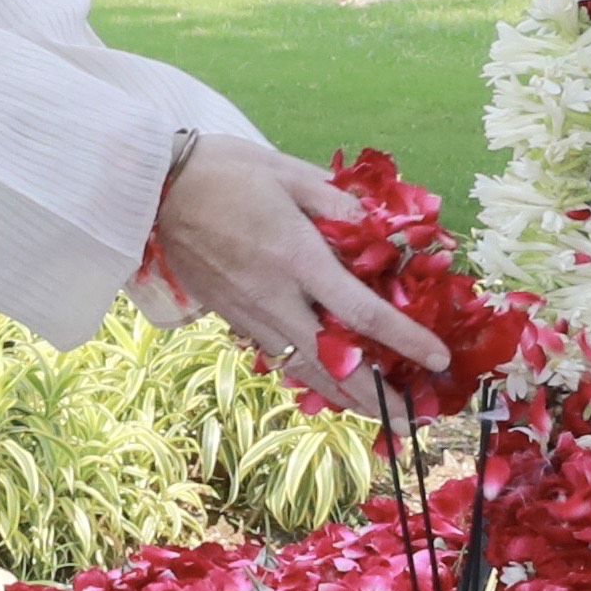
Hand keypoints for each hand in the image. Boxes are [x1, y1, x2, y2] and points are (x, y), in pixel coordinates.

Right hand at [153, 131, 447, 401]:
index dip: (404, 339)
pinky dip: (308, 377)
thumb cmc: (226, 170)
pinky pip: (279, 355)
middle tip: (409, 420)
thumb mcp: (289, 172)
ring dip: (344, 396)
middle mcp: (275, 296)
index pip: (361, 311)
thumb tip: (378, 229)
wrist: (155, 187)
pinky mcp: (231, 317)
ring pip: (304, 368)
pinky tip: (328, 386)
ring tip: (377, 416)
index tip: (436, 359)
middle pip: (333, 361)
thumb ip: (338, 204)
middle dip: (375, 396)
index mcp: (296, 257)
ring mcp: (250, 312)